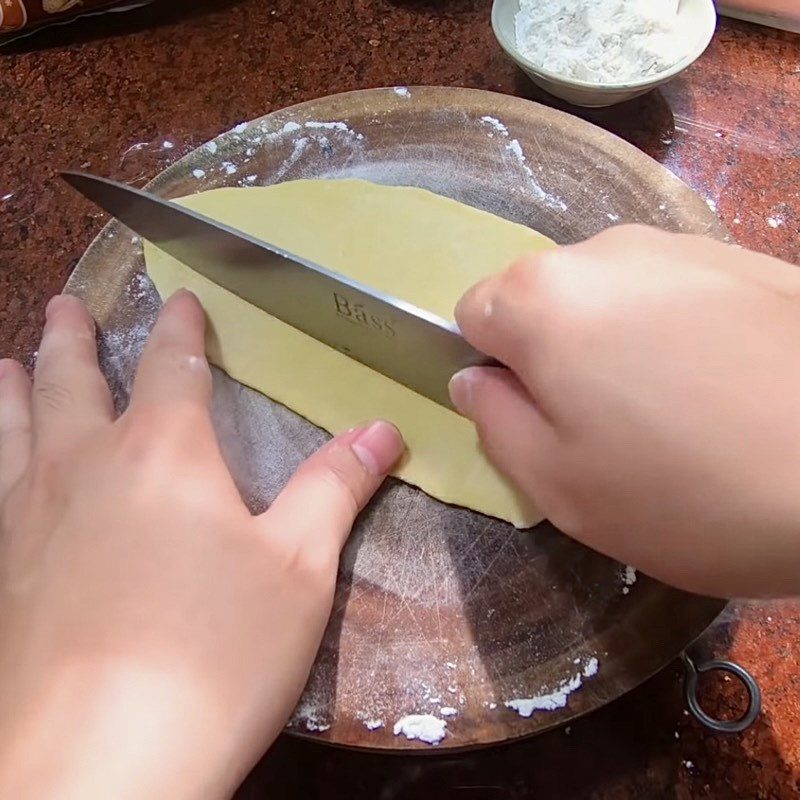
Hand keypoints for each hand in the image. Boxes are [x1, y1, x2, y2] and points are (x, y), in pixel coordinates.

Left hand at [0, 291, 402, 798]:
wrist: (97, 762)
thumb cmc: (215, 651)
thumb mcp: (298, 567)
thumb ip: (334, 487)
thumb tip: (381, 428)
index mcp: (163, 453)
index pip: (174, 367)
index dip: (181, 328)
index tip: (179, 298)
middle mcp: (84, 467)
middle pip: (72, 380)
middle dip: (73, 337)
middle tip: (65, 303)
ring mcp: (28, 518)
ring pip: (15, 427)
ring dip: (16, 385)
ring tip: (8, 361)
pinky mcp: (0, 573)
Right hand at [451, 225, 799, 597]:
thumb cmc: (688, 489)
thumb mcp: (560, 485)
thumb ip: (495, 423)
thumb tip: (477, 380)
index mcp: (541, 298)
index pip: (472, 313)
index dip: (493, 370)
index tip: (536, 420)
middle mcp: (604, 251)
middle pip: (544, 299)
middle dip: (554, 356)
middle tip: (603, 432)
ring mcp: (683, 247)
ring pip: (612, 296)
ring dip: (619, 346)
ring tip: (675, 416)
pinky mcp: (749, 261)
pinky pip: (677, 296)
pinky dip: (679, 336)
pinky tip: (727, 391)